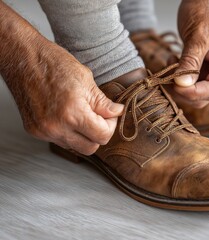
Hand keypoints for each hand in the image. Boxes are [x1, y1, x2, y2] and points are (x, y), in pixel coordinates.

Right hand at [1, 24, 122, 154]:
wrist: (22, 58)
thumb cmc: (54, 64)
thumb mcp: (86, 80)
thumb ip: (103, 103)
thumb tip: (117, 112)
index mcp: (73, 114)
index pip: (102, 136)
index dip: (111, 125)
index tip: (110, 115)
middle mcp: (56, 127)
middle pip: (90, 148)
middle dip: (99, 134)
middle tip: (99, 117)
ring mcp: (44, 131)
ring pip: (75, 147)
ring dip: (83, 135)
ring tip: (82, 114)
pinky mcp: (35, 131)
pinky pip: (60, 140)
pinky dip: (68, 132)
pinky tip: (67, 115)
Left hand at [174, 0, 208, 107]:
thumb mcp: (199, 34)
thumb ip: (191, 60)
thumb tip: (182, 84)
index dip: (193, 93)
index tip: (175, 86)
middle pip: (204, 96)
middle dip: (184, 91)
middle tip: (166, 79)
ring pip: (195, 91)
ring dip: (179, 85)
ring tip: (169, 66)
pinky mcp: (203, 67)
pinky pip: (190, 81)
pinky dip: (178, 77)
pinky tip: (172, 62)